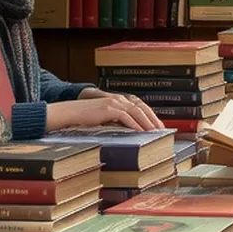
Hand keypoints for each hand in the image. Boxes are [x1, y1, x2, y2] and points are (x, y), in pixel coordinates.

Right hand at [47, 92, 161, 131]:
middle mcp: (120, 99)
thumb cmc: (86, 117)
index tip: (158, 126)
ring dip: (147, 122)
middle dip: (153, 119)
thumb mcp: (106, 117)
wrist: (70, 112)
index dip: (151, 116)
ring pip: (137, 112)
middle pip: (142, 108)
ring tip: (154, 132)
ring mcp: (114, 102)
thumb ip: (118, 120)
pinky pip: (126, 117)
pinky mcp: (109, 108)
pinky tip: (140, 131)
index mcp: (120, 100)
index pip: (141, 106)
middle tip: (162, 130)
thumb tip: (131, 130)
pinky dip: (135, 124)